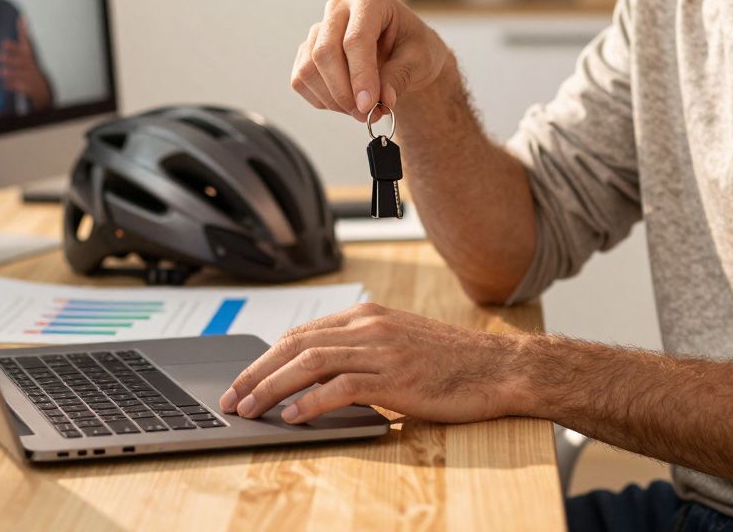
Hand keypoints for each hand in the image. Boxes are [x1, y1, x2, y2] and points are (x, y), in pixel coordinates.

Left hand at [0, 16, 51, 108]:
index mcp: (28, 54)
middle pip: (20, 61)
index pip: (22, 48)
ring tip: (2, 72)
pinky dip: (12, 85)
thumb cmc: (29, 63)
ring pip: (19, 74)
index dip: (13, 46)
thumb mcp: (28, 48)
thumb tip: (23, 16)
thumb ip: (24, 33)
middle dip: (10, 59)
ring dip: (10, 73)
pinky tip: (6, 84)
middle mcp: (30, 65)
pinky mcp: (27, 87)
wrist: (40, 84)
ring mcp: (29, 76)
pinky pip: (18, 87)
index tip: (3, 43)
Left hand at [218, 303, 526, 424]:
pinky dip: (311, 401)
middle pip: (295, 344)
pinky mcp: (397, 377)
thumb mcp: (397, 346)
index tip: (242, 381)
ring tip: (251, 410)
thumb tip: (314, 378)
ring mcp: (382, 350)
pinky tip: (293, 417)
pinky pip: (342, 386)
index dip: (264, 359)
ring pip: (311, 363)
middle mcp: (369, 326)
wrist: (500, 367)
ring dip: (273, 388)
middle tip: (232, 399)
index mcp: (365, 316)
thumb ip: (358, 354)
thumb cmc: (450, 362)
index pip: (299, 334)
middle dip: (256, 373)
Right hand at [291, 0, 450, 121]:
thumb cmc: (414, 49)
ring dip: (333, 99)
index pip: (355, 39)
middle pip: (325, 52)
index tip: (369, 106)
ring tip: (361, 109)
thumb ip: (400, 77)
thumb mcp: (420, 60)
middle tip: (365, 114)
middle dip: (343, 91)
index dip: (360, 76)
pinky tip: (347, 101)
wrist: (403, 53)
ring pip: (309, 69)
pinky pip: (301, 80)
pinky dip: (323, 100)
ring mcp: (319, 29)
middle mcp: (339, 9)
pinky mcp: (307, 51)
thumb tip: (381, 101)